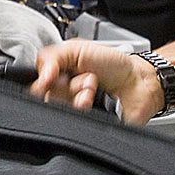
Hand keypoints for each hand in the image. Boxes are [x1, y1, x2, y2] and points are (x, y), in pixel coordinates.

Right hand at [31, 38, 163, 123]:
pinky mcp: (83, 126)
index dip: (43, 81)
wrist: (139, 82)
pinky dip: (84, 112)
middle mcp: (62, 95)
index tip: (54, 76)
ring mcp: (73, 111)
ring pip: (60, 112)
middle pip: (46, 99)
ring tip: (93, 89)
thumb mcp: (78, 49)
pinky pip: (73, 126)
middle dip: (66, 86)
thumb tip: (39, 77)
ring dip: (78, 97)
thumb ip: (52, 57)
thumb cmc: (113, 64)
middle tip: (85, 79)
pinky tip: (95, 102)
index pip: (35, 84)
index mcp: (56, 75)